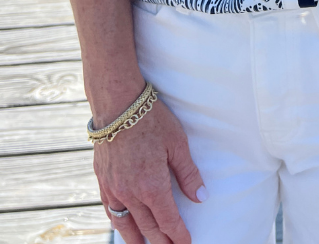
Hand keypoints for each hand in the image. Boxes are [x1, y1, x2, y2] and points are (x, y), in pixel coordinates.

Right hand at [95, 98, 205, 243]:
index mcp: (152, 186)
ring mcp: (114, 189)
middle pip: (149, 228)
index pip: (168, 221)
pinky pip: (110, 210)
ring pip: (126, 225)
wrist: (117, 104)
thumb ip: (188, 173)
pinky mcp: (102, 180)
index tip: (186, 243)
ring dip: (137, 240)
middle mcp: (131, 193)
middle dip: (162, 242)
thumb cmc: (151, 120)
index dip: (178, 236)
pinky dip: (118, 223)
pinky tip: (123, 226)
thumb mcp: (177, 143)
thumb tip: (201, 197)